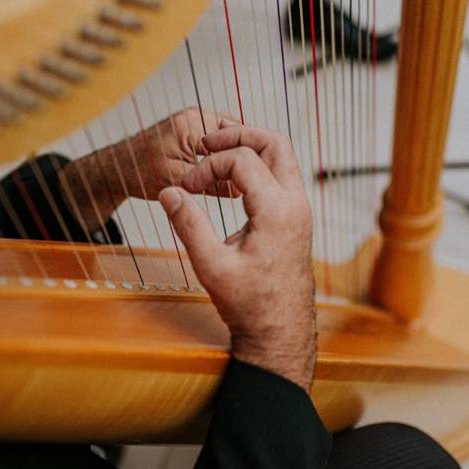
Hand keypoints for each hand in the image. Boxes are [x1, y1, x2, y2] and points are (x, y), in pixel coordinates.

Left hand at [59, 108, 235, 231]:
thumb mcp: (177, 182)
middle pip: (235, 133)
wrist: (114, 169)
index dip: (247, 159)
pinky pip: (217, 139)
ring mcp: (192, 119)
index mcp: (192, 124)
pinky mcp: (190, 128)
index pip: (236, 136)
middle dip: (243, 155)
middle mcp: (194, 115)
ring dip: (233, 155)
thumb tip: (242, 189)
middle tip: (251, 180)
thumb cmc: (137, 173)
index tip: (254, 178)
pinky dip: (223, 154)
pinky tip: (226, 173)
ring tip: (240, 178)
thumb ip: (211, 185)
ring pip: (228, 137)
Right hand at [158, 122, 316, 390]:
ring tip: (216, 157)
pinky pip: (281, 176)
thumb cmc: (250, 305)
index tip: (187, 188)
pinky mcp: (295, 218)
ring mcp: (299, 210)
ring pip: (282, 157)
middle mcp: (295, 204)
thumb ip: (188, 224)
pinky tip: (230, 182)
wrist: (280, 332)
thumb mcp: (211, 265)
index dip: (208, 166)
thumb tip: (168, 192)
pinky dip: (256, 168)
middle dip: (238, 136)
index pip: (242, 160)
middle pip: (274, 142)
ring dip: (249, 149)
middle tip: (206, 143)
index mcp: (278, 211)